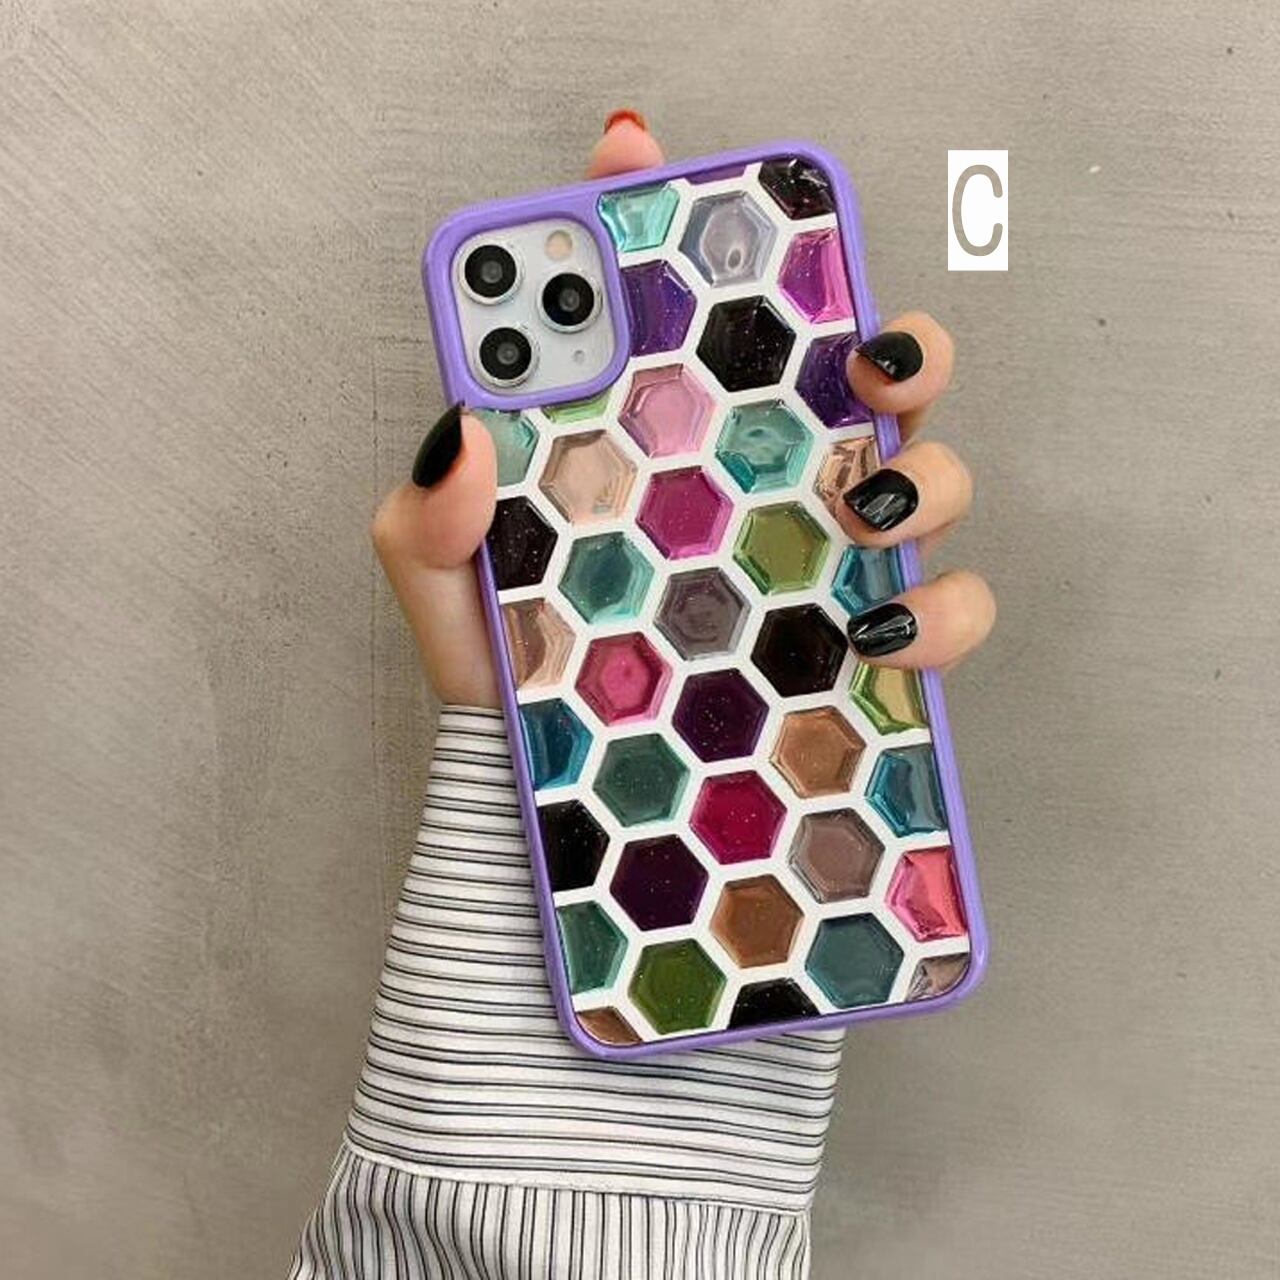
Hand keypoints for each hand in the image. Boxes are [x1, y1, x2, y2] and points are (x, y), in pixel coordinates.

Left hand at [372, 117, 993, 705]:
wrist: (541, 781)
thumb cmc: (502, 657)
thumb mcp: (442, 574)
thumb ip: (432, 509)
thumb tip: (462, 431)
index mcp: (669, 435)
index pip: (700, 315)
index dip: (685, 224)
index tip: (641, 165)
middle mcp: (761, 478)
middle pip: (865, 376)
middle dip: (896, 341)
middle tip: (865, 353)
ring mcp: (819, 557)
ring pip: (928, 473)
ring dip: (925, 471)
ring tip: (862, 504)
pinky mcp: (857, 646)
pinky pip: (941, 610)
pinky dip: (940, 611)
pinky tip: (880, 628)